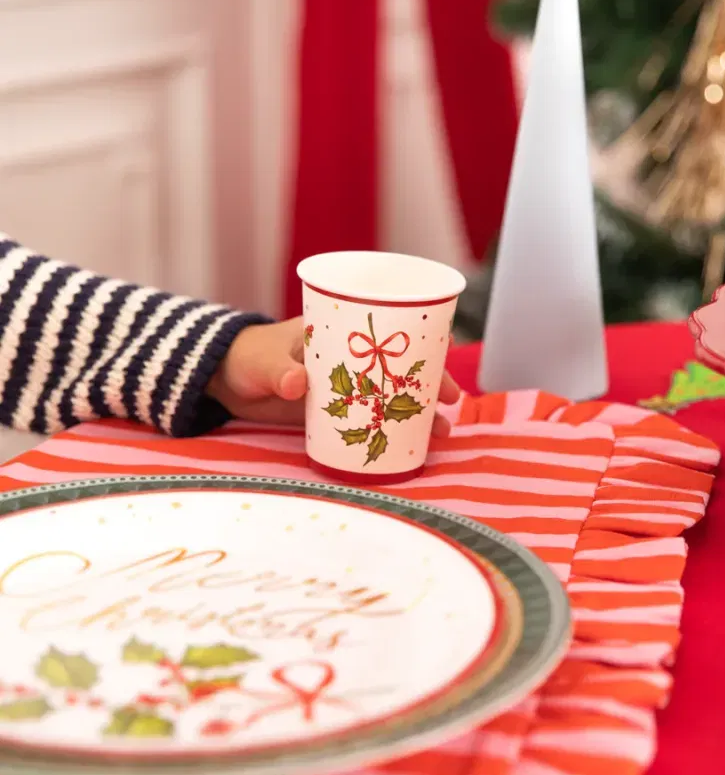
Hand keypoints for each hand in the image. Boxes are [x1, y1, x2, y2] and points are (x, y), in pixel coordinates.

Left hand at [207, 317, 459, 436]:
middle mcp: (350, 359)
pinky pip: (371, 419)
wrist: (224, 380)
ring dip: (417, 411)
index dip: (422, 337)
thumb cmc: (246, 356)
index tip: (446, 350)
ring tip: (441, 431)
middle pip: (400, 366)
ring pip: (391, 396)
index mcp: (339, 332)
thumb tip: (298, 384)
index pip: (389, 328)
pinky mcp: (335, 412)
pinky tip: (412, 446)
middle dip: (430, 381)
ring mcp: (346, 387)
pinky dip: (391, 429)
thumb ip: (279, 371)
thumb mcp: (263, 360)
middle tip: (450, 400)